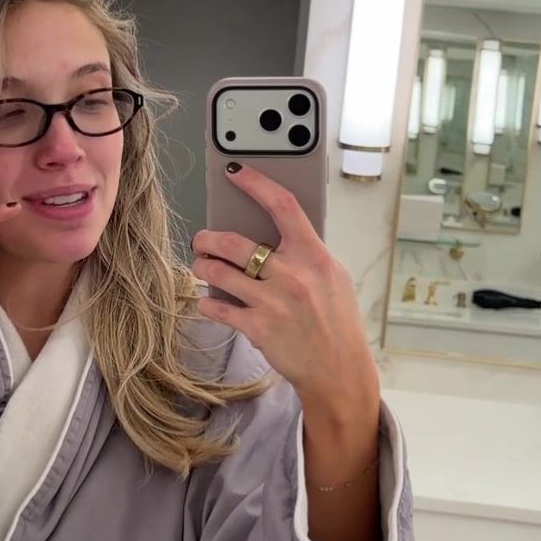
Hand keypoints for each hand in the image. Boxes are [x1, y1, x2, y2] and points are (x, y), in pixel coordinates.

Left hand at [192, 163, 380, 441]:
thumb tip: (273, 233)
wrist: (339, 369)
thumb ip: (306, 254)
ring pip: (218, 272)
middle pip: (235, 242)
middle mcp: (292, 275)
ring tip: (202, 265)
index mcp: (314, 256)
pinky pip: (217, 307)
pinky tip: (208, 300)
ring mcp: (272, 302)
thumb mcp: (333, 278)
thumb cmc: (337, 322)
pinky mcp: (257, 328)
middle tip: (203, 239)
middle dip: (209, 238)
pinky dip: (207, 302)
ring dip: (203, 266)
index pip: (282, 205)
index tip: (235, 171)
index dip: (256, 183)